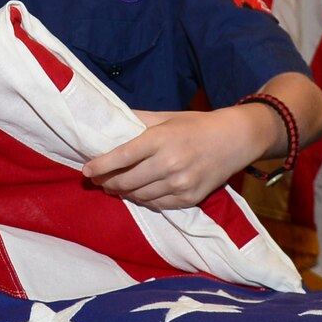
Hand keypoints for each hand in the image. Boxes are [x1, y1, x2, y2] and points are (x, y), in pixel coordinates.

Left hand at [80, 106, 278, 209]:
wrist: (234, 140)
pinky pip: (157, 205)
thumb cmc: (196, 125)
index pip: (121, 157)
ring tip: (114, 187)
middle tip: (97, 180)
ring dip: (123, 193)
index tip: (86, 170)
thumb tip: (110, 121)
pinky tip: (137, 193)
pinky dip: (143, 200)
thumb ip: (138, 120)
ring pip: (140, 196)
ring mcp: (180, 184)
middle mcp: (169, 164)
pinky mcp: (189, 199)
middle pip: (126, 181)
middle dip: (107, 183)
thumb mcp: (166, 116)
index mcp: (160, 139)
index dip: (100, 166)